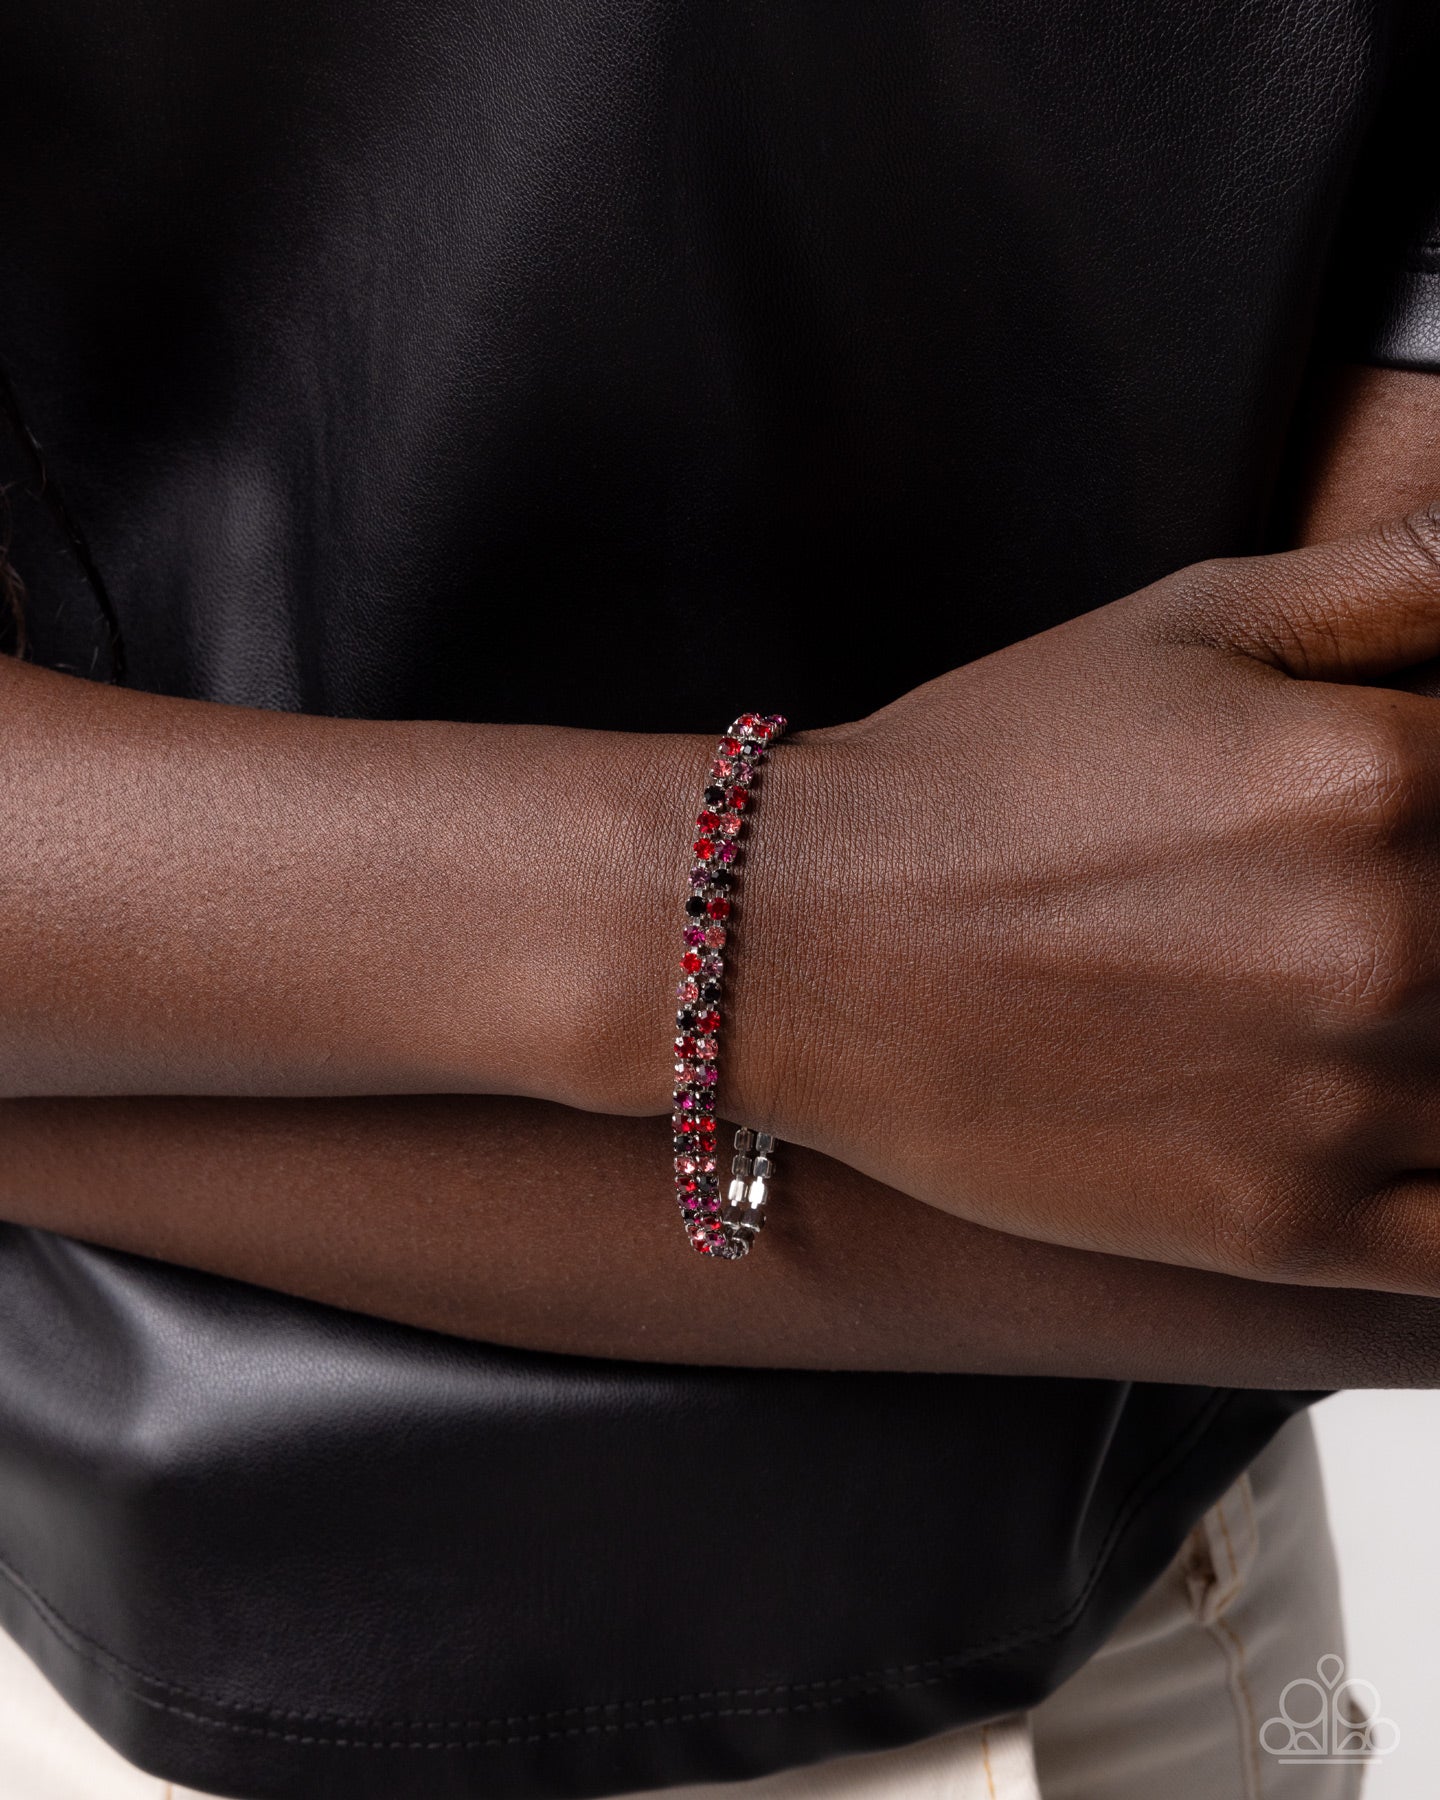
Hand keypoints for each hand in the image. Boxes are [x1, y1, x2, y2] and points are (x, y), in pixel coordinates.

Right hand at [737, 506, 1439, 1295]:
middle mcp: (1393, 943)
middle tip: (1347, 927)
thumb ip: (1397, 578)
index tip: (1419, 826)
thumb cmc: (990, 772)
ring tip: (1350, 1001)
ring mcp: (1345, 1105)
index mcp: (1385, 776)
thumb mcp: (1190, 621)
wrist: (807, 940)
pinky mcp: (1288, 1229)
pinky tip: (1402, 1124)